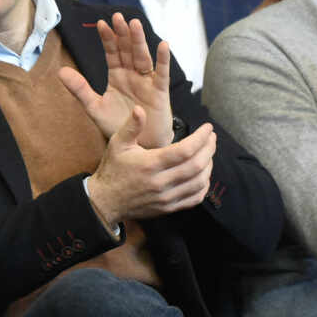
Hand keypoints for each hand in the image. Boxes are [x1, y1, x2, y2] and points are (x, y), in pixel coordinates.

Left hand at [59, 13, 173, 148]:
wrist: (137, 146)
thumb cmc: (118, 126)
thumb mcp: (94, 107)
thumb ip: (79, 89)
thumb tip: (61, 71)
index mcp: (116, 75)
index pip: (111, 53)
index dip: (107, 39)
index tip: (100, 23)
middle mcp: (132, 74)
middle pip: (127, 50)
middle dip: (122, 34)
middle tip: (118, 17)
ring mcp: (147, 81)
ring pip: (143, 57)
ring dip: (139, 41)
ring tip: (135, 24)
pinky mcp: (160, 92)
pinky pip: (162, 73)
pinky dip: (163, 59)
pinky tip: (162, 44)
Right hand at [86, 107, 216, 226]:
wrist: (105, 201)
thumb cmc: (112, 169)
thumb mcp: (117, 144)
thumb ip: (131, 127)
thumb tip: (139, 109)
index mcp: (150, 164)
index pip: (185, 150)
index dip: (201, 138)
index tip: (207, 128)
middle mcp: (160, 182)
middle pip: (196, 166)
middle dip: (209, 149)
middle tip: (212, 138)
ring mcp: (166, 197)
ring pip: (199, 182)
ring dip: (209, 166)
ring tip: (208, 153)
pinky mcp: (168, 208)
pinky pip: (195, 198)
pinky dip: (204, 186)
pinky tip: (202, 174)